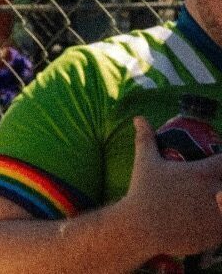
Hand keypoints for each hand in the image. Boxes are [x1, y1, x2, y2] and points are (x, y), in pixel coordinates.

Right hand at [119, 116, 221, 256]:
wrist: (141, 228)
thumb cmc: (143, 193)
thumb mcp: (145, 162)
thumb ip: (146, 138)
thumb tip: (138, 118)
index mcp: (203, 173)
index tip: (219, 162)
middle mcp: (216, 192)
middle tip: (216, 183)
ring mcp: (219, 215)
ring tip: (215, 201)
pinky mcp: (218, 234)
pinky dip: (220, 224)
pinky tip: (211, 220)